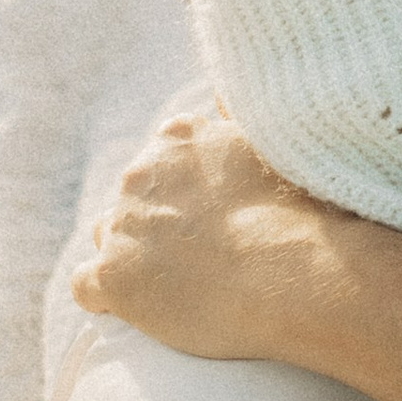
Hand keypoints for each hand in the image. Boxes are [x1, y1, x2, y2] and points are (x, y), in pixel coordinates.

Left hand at [73, 111, 401, 400]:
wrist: (301, 275)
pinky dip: (110, 300)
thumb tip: (250, 87)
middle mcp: (142, 174)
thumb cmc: (312, 215)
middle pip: (134, 196)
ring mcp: (122, 227)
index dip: (190, 189)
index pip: (166, 156)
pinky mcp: (114, 280)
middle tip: (205, 256)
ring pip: (108, 238)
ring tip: (177, 286)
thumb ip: (256, 120)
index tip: (219, 215)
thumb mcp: (287, 148)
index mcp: (183, 138)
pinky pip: (88, 289)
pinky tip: (141, 313)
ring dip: (134, 257)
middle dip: (159, 222)